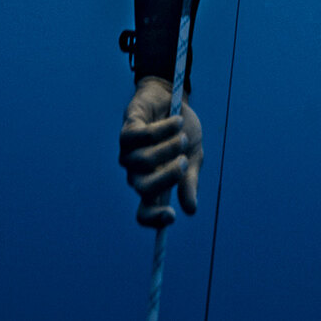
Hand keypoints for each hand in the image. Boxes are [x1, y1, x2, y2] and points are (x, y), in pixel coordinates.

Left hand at [118, 77, 202, 226]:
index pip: (145, 212)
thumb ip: (189, 182)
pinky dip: (164, 129)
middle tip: (184, 162)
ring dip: (169, 147)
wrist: (174, 100)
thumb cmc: (182, 134)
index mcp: (153, 186)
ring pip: (144, 161)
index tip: (172, 217)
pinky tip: (176, 121)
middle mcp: (137, 174)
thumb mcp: (193, 159)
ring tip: (183, 136)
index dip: (154, 220)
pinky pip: (143, 136)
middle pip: (143, 188)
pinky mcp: (127, 131)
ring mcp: (128, 153)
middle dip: (166, 177)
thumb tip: (190, 210)